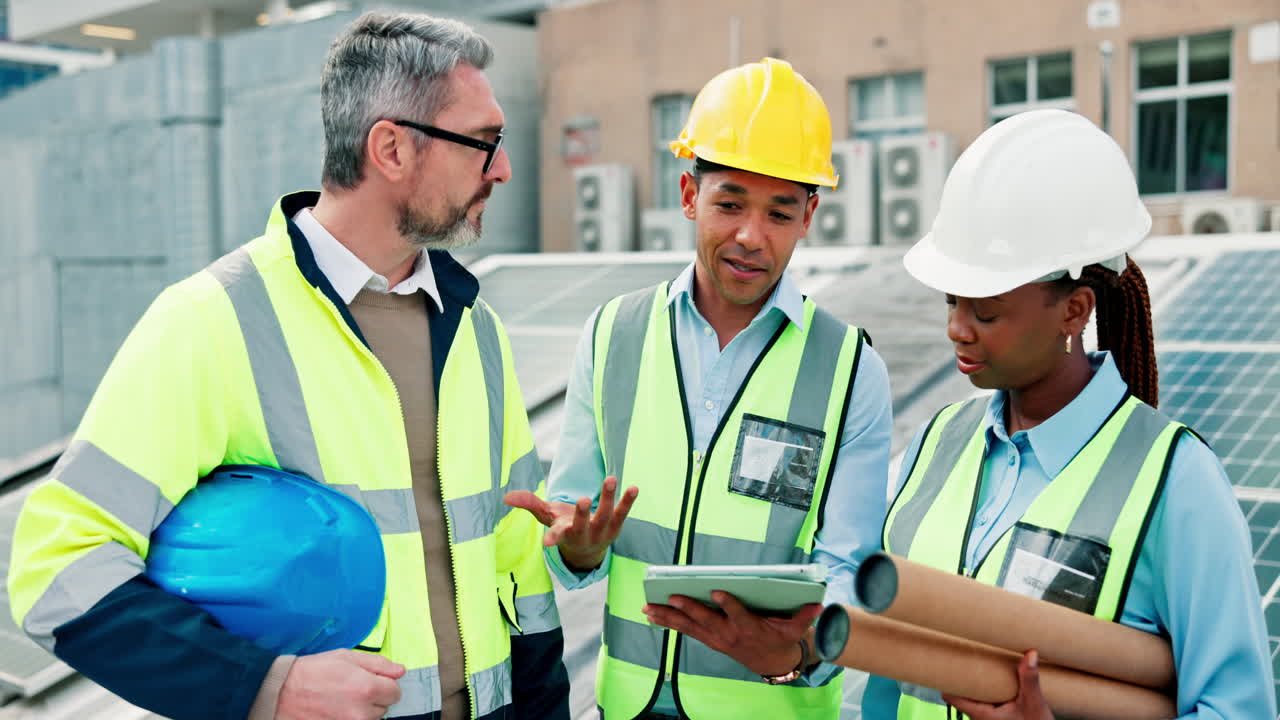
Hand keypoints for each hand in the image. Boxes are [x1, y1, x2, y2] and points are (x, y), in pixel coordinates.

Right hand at [276, 649, 405, 719]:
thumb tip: (400, 671)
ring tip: (343, 699)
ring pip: (371, 719)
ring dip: (363, 710)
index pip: (396, 692)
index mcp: (367, 688)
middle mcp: (362, 712)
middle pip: (384, 707)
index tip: (373, 681)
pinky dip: (352, 718)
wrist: (282, 693)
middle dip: (374, 697)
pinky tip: (337, 709)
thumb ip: (378, 664)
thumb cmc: (313, 671)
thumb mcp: (346, 657)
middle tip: (352, 688)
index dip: (385, 684)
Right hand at [504, 476, 637, 572]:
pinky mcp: (616, 527)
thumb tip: (506, 496)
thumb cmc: (563, 527)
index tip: (547, 543)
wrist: (588, 549)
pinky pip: (622, 513)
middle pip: (583, 525)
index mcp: (563, 534)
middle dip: (583, 514)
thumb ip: (529, 504)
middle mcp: (583, 535)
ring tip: (610, 479)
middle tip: (584, 500)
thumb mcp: (546, 516)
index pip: (556, 537)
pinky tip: (633, 488)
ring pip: (605, 515)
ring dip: (608, 498)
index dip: (552, 539)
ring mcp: (601, 531)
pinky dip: (627, 501)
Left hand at [642, 591, 821, 676]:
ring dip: (669, 617)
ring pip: (690, 626)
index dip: (728, 605)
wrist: (770, 663)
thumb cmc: (779, 639)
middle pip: (706, 620)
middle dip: (689, 608)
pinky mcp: (708, 639)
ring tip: (649, 608)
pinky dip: (668, 622)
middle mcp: (729, 635)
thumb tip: (818, 604)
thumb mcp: (794, 630)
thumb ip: (803, 616)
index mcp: (750, 628)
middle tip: (673, 596)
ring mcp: (716, 638)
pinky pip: (685, 630)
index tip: (718, 592)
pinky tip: (651, 614)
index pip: (738, 615)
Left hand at [943, 650, 1053, 719]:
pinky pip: (985, 699)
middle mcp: (979, 717)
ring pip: (973, 695)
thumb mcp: (1035, 703)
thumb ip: (1030, 680)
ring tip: (981, 661)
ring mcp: (987, 717)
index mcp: (981, 714)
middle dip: (964, 675)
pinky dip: (988, 687)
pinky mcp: (996, 716)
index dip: (946, 679)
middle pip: (961, 692)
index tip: (948, 661)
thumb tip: (1030, 654)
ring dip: (977, 681)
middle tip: (967, 654)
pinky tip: (997, 676)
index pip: (951, 697)